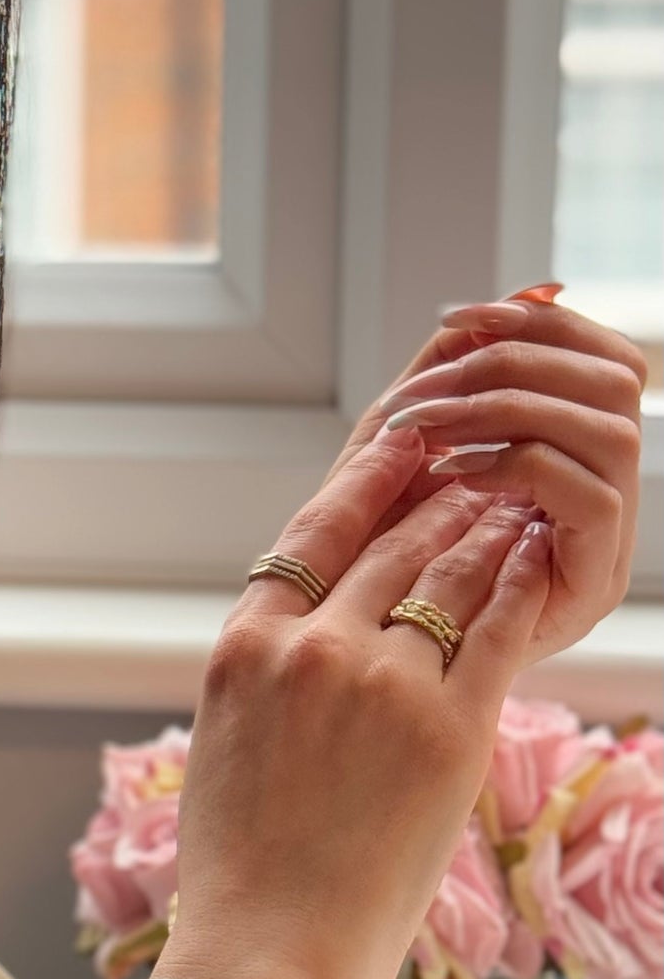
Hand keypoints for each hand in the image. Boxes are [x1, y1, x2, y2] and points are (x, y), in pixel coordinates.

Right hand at [157, 431, 555, 978]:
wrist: (268, 952)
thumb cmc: (240, 863)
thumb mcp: (225, 739)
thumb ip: (269, 668)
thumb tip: (314, 625)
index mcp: (244, 645)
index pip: (315, 530)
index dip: (366, 478)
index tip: (400, 443)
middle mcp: (311, 647)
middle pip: (392, 543)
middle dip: (442, 497)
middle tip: (478, 467)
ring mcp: (383, 684)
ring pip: (451, 574)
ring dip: (489, 529)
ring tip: (515, 503)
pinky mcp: (451, 729)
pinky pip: (499, 632)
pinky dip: (523, 587)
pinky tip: (540, 562)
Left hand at [324, 284, 647, 670]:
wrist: (363, 692)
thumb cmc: (380, 566)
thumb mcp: (412, 455)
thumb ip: (458, 374)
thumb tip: (536, 285)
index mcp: (578, 456)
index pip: (607, 357)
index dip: (544, 323)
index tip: (460, 318)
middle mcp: (609, 492)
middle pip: (615, 379)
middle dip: (515, 361)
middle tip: (427, 386)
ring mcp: (608, 540)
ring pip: (609, 426)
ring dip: (509, 408)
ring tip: (430, 426)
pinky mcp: (593, 584)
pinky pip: (590, 493)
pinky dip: (518, 464)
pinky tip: (453, 472)